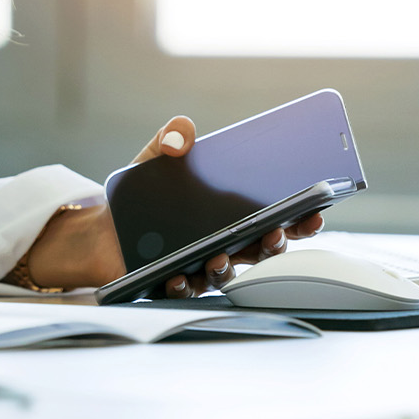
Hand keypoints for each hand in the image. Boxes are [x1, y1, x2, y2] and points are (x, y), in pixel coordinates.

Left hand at [139, 116, 323, 298]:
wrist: (104, 225)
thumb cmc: (142, 195)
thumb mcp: (155, 159)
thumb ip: (170, 139)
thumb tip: (181, 130)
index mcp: (227, 213)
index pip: (271, 218)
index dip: (297, 219)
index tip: (314, 213)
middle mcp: (221, 243)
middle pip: (258, 249)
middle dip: (272, 245)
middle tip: (276, 234)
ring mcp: (199, 264)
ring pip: (225, 273)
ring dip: (228, 267)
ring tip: (221, 256)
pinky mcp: (171, 279)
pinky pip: (184, 288)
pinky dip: (183, 283)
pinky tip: (178, 276)